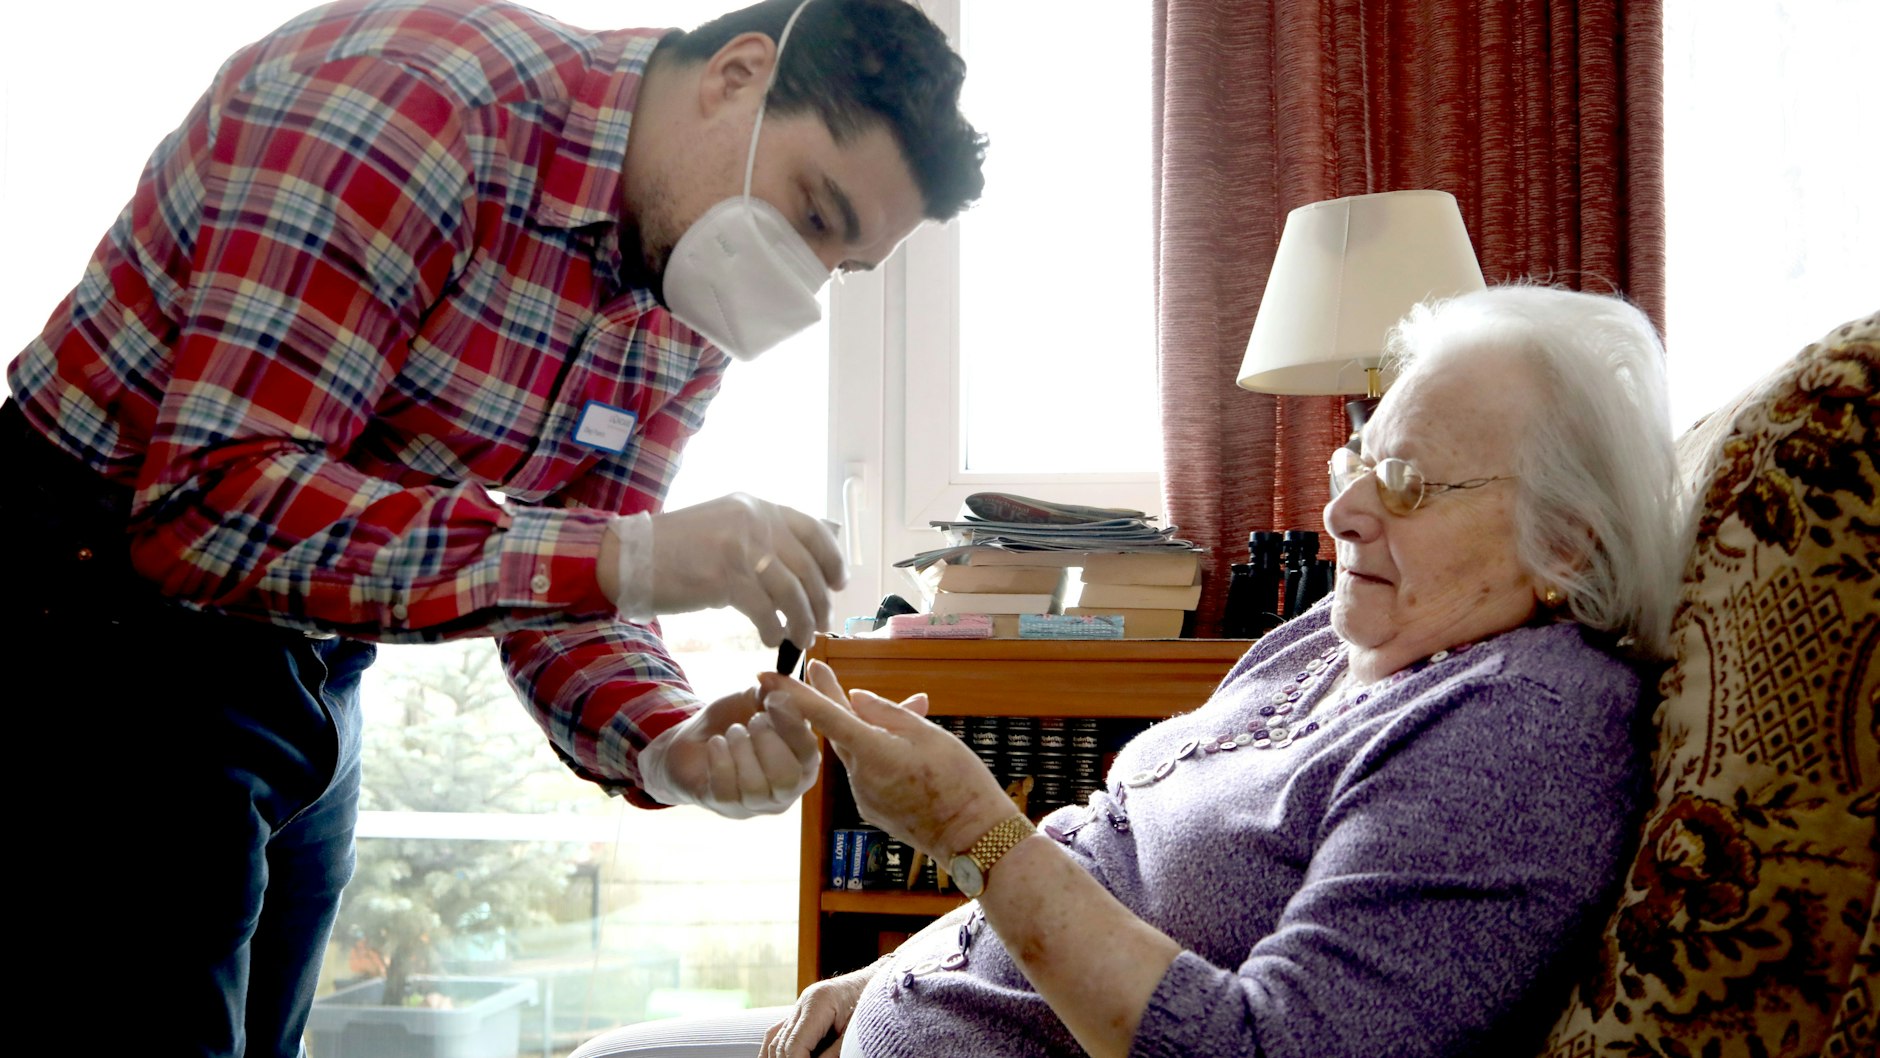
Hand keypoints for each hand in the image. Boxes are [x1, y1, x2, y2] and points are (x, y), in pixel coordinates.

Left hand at [637, 685, 820, 818]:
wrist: (692, 742)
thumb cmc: (733, 721)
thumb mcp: (755, 699)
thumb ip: (773, 691)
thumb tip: (776, 681)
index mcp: (803, 763)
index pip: (809, 752)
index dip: (794, 725)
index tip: (775, 699)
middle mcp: (786, 791)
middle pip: (788, 777)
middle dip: (768, 741)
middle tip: (754, 720)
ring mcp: (755, 804)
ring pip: (756, 786)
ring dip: (741, 749)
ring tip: (733, 732)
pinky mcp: (726, 807)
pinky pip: (725, 790)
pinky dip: (720, 760)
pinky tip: (716, 744)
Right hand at [650, 494, 845, 647]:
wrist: (630, 557)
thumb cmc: (678, 549)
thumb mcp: (726, 527)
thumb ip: (762, 538)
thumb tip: (801, 572)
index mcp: (758, 507)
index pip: (813, 530)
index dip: (832, 559)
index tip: (839, 584)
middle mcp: (754, 521)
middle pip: (807, 566)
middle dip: (820, 600)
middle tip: (821, 623)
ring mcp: (740, 547)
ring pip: (791, 591)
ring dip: (802, 620)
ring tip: (801, 638)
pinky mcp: (724, 577)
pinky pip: (765, 610)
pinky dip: (773, 628)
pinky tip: (771, 638)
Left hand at [758, 660, 1010, 861]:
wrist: (973, 838)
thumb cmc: (959, 781)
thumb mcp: (929, 735)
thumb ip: (887, 713)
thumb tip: (855, 698)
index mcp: (873, 752)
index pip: (824, 716)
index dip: (794, 694)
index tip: (765, 677)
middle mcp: (859, 776)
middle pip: (838, 730)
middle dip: (827, 700)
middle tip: (816, 668)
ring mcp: (863, 796)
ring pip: (857, 752)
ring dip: (866, 733)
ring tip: (907, 722)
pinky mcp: (871, 809)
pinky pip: (867, 773)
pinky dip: (877, 757)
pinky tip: (906, 759)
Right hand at [760, 963, 879, 1057]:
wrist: (881, 983)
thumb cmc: (874, 1005)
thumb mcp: (857, 1032)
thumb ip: (834, 1053)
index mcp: (818, 1002)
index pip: (795, 1044)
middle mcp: (804, 1002)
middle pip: (783, 1043)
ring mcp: (800, 1006)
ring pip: (776, 1039)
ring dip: (780, 1057)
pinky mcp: (802, 1013)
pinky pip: (778, 1034)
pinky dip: (776, 1050)